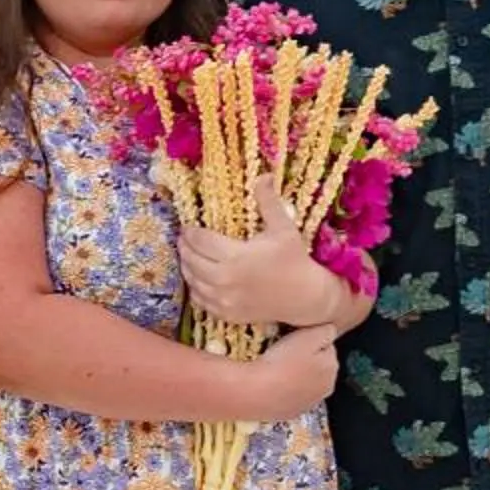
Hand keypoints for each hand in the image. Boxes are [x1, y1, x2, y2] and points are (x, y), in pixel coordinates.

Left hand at [181, 178, 343, 329]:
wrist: (306, 298)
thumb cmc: (295, 260)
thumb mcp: (283, 227)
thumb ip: (268, 201)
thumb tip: (263, 175)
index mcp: (236, 257)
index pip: (200, 240)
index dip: (190, 232)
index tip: (187, 226)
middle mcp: (225, 280)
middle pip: (191, 260)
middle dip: (184, 247)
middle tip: (183, 239)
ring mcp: (224, 300)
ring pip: (192, 281)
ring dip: (186, 267)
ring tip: (188, 255)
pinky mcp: (227, 314)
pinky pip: (201, 301)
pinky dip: (195, 288)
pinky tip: (198, 279)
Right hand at [243, 321, 339, 420]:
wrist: (255, 392)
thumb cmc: (281, 362)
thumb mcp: (308, 336)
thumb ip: (326, 331)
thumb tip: (330, 331)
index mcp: (332, 367)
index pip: (326, 346)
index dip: (309, 340)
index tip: (294, 340)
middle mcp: (327, 388)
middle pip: (318, 365)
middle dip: (305, 358)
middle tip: (285, 353)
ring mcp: (309, 403)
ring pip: (305, 381)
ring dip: (296, 374)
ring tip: (277, 368)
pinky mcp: (293, 412)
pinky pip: (291, 395)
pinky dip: (286, 389)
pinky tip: (273, 383)